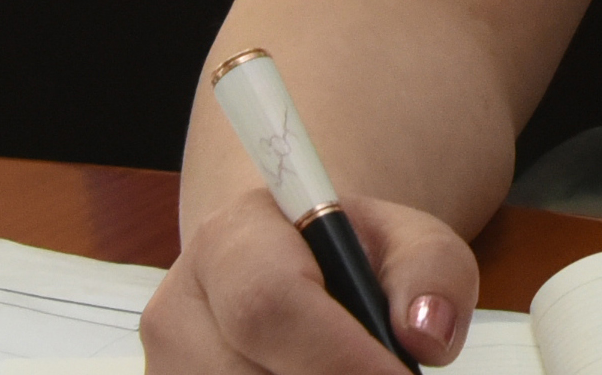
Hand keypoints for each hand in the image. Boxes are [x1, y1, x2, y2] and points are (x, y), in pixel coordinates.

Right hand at [146, 188, 479, 373]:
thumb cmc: (352, 261)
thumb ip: (433, 272)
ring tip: (346, 369)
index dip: (338, 355)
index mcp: (232, 240)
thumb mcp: (409, 241)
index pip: (268, 303)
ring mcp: (168, 370)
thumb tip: (423, 335)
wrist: (298, 275)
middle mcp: (180, 310)